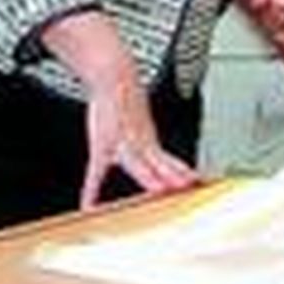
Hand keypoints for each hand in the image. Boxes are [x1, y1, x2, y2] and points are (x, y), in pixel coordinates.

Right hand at [79, 62, 198, 208]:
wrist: (114, 78)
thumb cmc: (124, 102)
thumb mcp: (141, 122)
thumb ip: (146, 139)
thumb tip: (151, 150)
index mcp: (150, 141)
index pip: (169, 161)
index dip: (183, 172)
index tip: (196, 182)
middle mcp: (140, 143)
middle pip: (159, 163)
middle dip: (173, 175)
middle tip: (187, 185)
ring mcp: (122, 143)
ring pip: (137, 162)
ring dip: (149, 175)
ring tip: (159, 189)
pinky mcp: (101, 144)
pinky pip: (96, 171)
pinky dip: (91, 190)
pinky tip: (87, 205)